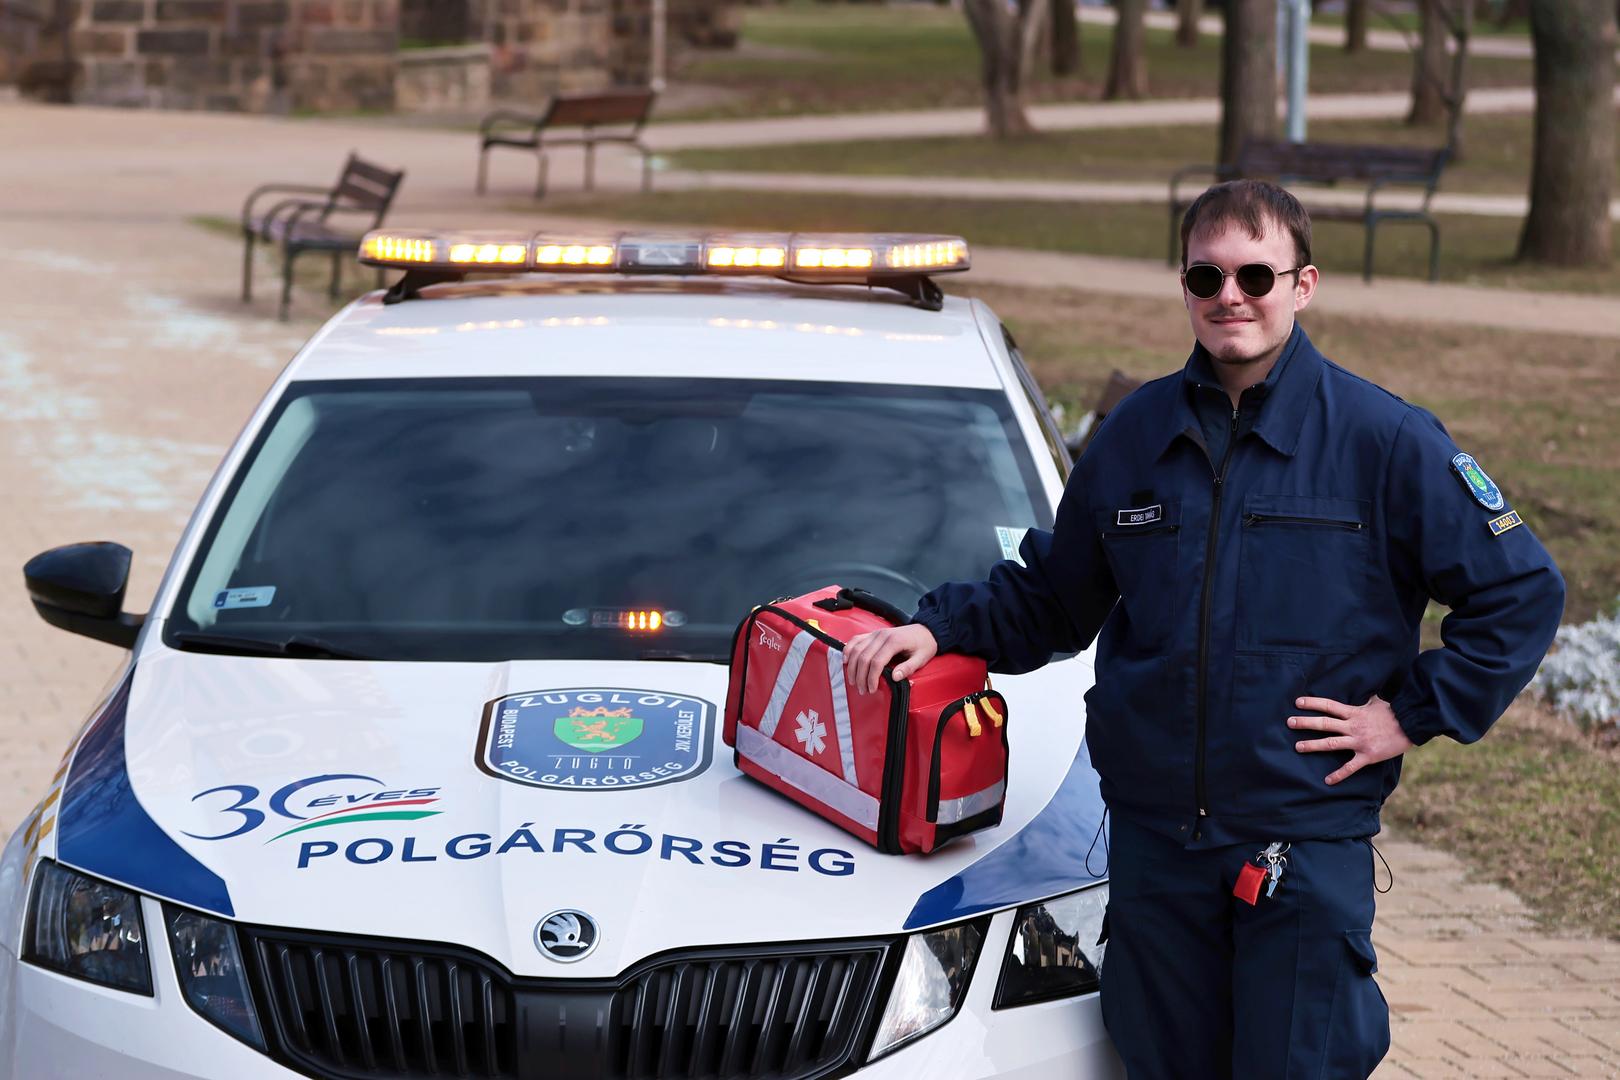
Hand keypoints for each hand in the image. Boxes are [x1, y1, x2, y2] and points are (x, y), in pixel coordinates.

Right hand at [845, 624, 938, 693]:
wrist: (926, 630)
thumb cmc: (924, 644)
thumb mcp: (922, 658)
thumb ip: (908, 668)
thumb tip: (895, 677)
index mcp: (894, 641)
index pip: (876, 662)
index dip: (871, 678)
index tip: (872, 689)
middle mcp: (882, 635)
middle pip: (863, 657)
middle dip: (860, 676)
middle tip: (862, 689)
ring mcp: (875, 633)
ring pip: (856, 649)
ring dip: (852, 667)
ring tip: (853, 681)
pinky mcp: (872, 633)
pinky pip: (855, 640)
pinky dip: (848, 650)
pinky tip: (846, 661)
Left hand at [1290, 694, 1413, 785]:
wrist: (1411, 726)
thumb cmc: (1394, 713)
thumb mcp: (1376, 702)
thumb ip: (1365, 700)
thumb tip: (1363, 692)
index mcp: (1354, 713)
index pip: (1329, 705)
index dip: (1313, 703)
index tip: (1297, 702)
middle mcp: (1353, 726)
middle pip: (1325, 723)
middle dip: (1305, 723)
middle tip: (1289, 723)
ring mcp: (1359, 742)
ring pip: (1331, 744)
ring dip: (1313, 745)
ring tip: (1298, 747)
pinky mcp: (1367, 756)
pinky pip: (1350, 767)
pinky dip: (1338, 775)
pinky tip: (1327, 781)